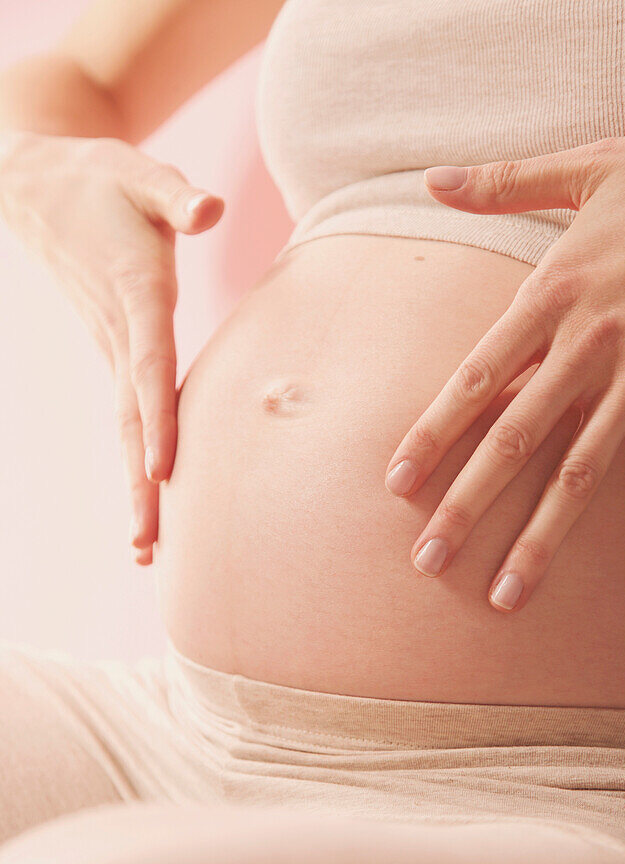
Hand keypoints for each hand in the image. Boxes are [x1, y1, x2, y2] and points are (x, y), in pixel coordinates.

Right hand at [0, 132, 223, 564]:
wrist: (37, 187)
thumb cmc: (100, 179)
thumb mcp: (140, 174)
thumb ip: (175, 195)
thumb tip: (209, 210)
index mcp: (136, 295)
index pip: (149, 366)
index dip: (157, 417)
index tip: (160, 468)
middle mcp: (121, 334)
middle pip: (133, 420)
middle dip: (141, 484)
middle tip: (148, 547)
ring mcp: (112, 348)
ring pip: (127, 427)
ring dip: (138, 488)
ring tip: (146, 550)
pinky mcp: (115, 352)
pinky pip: (129, 414)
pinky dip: (137, 460)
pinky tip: (149, 500)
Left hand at [385, 121, 624, 610]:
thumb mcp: (586, 167)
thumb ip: (503, 182)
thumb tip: (431, 177)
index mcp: (552, 295)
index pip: (476, 380)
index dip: (433, 433)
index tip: (397, 483)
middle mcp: (589, 350)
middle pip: (515, 442)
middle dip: (468, 507)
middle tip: (428, 562)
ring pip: (582, 476)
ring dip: (542, 541)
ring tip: (504, 597)